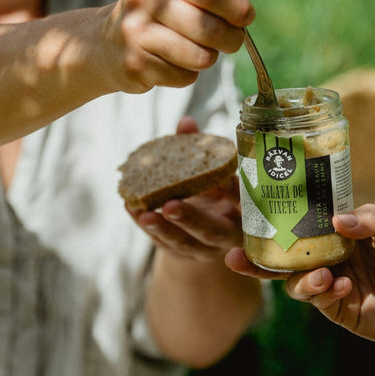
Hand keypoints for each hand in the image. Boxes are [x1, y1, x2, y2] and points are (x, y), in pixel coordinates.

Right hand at [100, 0, 253, 93]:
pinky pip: (184, 76)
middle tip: (232, 41)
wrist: (105, 45)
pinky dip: (188, 74)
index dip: (234, 6)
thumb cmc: (156, 15)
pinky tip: (174, 63)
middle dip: (231, 39)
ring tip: (199, 52)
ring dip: (208, 58)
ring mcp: (136, 34)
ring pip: (200, 56)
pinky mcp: (135, 65)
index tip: (247, 16)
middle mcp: (144, 0)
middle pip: (208, 27)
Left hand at [126, 117, 242, 262]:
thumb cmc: (216, 192)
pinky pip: (162, 242)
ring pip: (183, 242)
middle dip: (191, 219)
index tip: (220, 177)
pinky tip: (132, 207)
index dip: (230, 190)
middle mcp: (225, 235)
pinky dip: (146, 226)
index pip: (238, 200)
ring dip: (162, 229)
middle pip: (211, 231)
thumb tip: (186, 123)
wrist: (209, 230)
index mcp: (242, 212)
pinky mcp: (180, 252)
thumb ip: (203, 151)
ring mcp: (202, 248)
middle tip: (171, 206)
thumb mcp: (216, 175)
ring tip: (144, 214)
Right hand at [227, 204, 374, 346]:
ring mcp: (333, 285)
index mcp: (341, 234)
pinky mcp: (341, 310)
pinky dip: (321, 292)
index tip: (252, 212)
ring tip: (322, 275)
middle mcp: (330, 258)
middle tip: (235, 255)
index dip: (278, 220)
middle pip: (286, 257)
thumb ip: (371, 219)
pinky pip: (319, 301)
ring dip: (300, 278)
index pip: (303, 224)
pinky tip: (341, 286)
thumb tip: (336, 220)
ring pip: (296, 282)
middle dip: (258, 258)